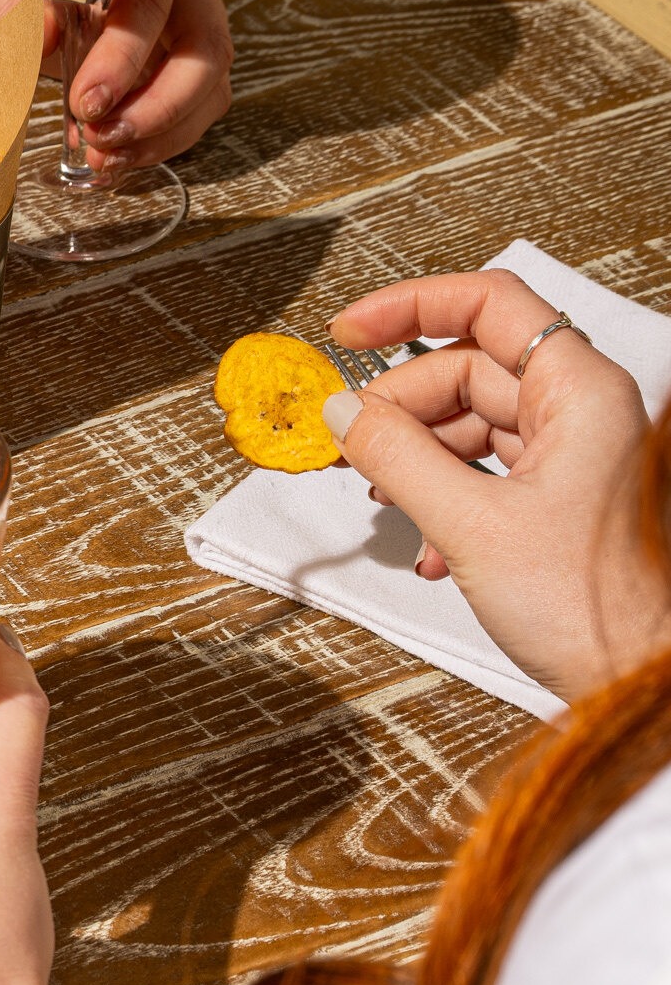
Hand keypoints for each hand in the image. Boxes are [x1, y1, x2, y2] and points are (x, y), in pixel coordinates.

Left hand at [0, 0, 234, 172]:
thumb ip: (13, 0)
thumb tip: (46, 33)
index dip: (126, 56)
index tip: (84, 103)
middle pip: (205, 47)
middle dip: (160, 105)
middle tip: (102, 140)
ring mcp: (182, 27)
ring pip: (208, 84)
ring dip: (164, 133)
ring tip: (104, 159)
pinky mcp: (174, 66)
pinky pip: (190, 110)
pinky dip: (158, 142)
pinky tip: (113, 160)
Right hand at [325, 269, 667, 699]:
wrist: (644, 679)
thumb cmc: (598, 609)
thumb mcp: (473, 526)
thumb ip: (397, 458)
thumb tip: (344, 412)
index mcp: (582, 394)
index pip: (490, 305)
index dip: (411, 308)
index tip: (350, 333)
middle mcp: (583, 413)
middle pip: (469, 370)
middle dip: (399, 407)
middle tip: (348, 445)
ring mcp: (574, 456)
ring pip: (472, 423)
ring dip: (416, 460)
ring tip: (385, 502)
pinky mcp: (560, 498)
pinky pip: (487, 470)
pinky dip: (443, 496)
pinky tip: (428, 545)